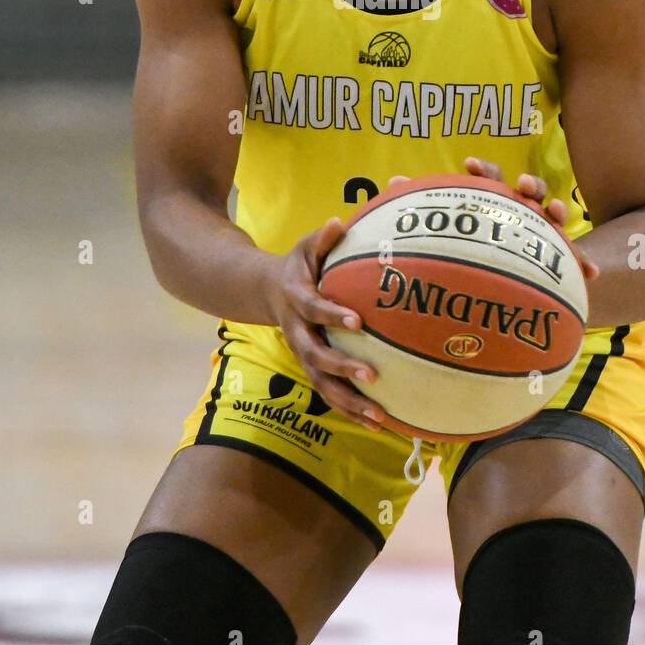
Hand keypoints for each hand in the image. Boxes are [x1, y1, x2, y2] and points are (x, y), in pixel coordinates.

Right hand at [262, 216, 385, 431]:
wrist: (265, 292)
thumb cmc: (297, 265)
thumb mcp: (304, 246)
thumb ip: (322, 238)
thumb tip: (338, 221)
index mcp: (297, 300)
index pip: (314, 309)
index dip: (332, 315)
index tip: (358, 322)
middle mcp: (297, 333)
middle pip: (316, 357)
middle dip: (343, 368)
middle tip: (372, 376)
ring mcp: (302, 355)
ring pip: (322, 385)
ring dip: (349, 402)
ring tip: (379, 416)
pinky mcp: (311, 370)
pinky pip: (329, 394)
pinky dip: (351, 411)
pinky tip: (377, 424)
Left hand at [385, 163, 598, 284]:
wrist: (501, 280)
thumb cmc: (466, 247)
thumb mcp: (442, 228)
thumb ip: (421, 207)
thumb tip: (393, 183)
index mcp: (491, 199)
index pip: (488, 177)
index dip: (482, 170)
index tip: (468, 167)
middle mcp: (518, 210)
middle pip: (528, 190)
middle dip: (527, 185)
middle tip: (520, 186)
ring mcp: (540, 231)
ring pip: (553, 215)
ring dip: (556, 210)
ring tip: (557, 213)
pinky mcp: (556, 256)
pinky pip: (572, 257)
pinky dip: (582, 262)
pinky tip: (590, 272)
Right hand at [462, 156, 598, 282]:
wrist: (500, 264)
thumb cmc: (529, 263)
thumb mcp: (551, 266)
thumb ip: (570, 264)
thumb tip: (596, 271)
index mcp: (544, 223)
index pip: (554, 214)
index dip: (557, 211)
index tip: (555, 208)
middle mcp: (526, 208)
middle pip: (532, 192)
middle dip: (532, 186)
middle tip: (524, 184)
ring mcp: (505, 200)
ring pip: (504, 181)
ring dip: (497, 173)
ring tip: (484, 168)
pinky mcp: (485, 196)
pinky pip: (482, 180)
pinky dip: (479, 170)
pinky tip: (469, 164)